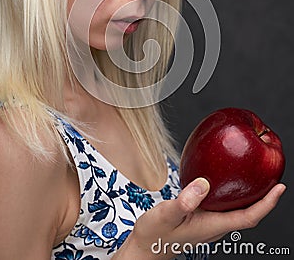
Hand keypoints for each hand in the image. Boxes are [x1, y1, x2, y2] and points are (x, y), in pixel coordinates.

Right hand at [115, 178, 285, 258]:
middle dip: (264, 198)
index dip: (267, 204)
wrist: (144, 247)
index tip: (280, 188)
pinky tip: (224, 179)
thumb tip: (203, 184)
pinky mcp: (202, 217)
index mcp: (212, 226)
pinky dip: (231, 193)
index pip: (248, 217)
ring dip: (250, 195)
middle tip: (274, 177)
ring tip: (257, 176)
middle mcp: (215, 225)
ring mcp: (209, 223)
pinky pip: (224, 205)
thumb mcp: (165, 215)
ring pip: (237, 209)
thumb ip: (184, 201)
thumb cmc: (154, 235)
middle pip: (248, 213)